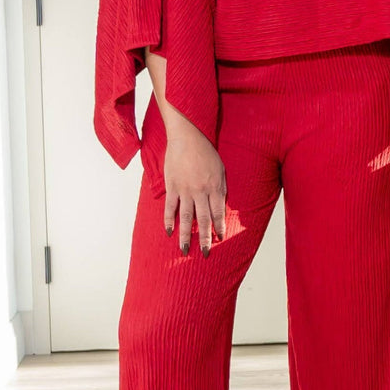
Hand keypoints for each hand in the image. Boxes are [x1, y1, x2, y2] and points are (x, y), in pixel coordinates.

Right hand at [162, 125, 226, 255]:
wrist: (188, 137)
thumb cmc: (206, 152)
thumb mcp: (220, 169)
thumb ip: (220, 188)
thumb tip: (220, 206)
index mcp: (215, 187)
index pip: (218, 213)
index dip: (219, 227)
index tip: (220, 239)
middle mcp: (201, 191)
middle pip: (203, 220)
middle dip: (205, 238)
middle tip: (205, 253)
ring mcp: (185, 189)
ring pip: (187, 217)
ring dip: (186, 235)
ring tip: (185, 250)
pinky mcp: (172, 186)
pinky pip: (170, 207)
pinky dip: (169, 220)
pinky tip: (169, 232)